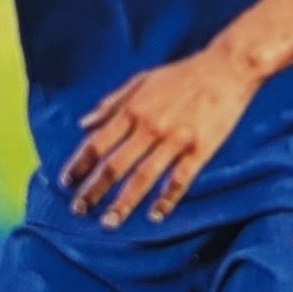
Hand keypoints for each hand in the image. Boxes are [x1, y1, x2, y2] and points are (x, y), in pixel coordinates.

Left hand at [61, 43, 263, 228]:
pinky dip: (166, 199)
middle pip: (115, 164)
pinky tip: (154, 216)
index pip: (98, 142)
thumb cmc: (182, 75)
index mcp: (133, 109)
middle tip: (78, 210)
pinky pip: (180, 179)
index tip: (65, 183)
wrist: (227, 68)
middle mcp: (150, 126)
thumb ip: (112, 104)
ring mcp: (175, 139)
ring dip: (123, 202)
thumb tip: (83, 124)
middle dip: (93, 190)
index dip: (79, 164)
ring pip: (143, 177)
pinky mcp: (200, 149)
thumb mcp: (142, 81)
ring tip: (108, 223)